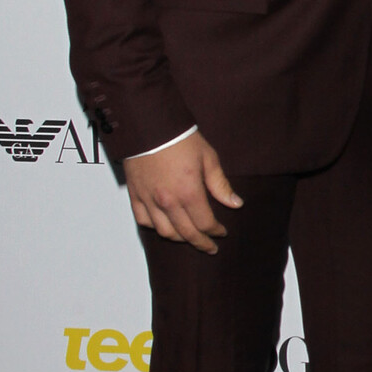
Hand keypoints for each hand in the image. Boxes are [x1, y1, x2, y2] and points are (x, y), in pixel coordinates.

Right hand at [124, 130, 241, 253]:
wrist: (149, 125)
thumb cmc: (180, 138)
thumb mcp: (208, 158)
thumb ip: (220, 184)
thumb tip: (235, 203)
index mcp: (189, 192)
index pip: (205, 224)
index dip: (216, 231)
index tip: (222, 232)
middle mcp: (168, 201)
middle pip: (186, 233)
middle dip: (201, 243)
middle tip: (210, 247)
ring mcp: (149, 200)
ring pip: (165, 232)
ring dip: (179, 238)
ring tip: (189, 237)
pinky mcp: (135, 195)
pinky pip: (143, 220)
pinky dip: (154, 226)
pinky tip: (163, 225)